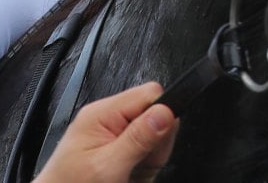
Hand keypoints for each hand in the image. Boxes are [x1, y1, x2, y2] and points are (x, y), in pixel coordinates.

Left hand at [30, 81, 177, 182]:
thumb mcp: (107, 166)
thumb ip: (138, 139)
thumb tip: (165, 112)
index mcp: (102, 113)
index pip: (150, 93)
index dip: (161, 116)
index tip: (154, 143)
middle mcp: (108, 120)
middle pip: (154, 116)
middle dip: (155, 143)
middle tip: (137, 165)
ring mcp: (115, 136)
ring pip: (154, 136)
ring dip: (151, 158)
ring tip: (131, 175)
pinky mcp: (120, 151)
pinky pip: (148, 153)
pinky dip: (146, 167)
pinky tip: (131, 177)